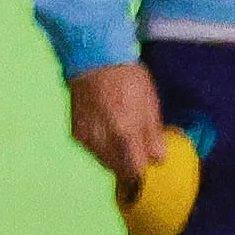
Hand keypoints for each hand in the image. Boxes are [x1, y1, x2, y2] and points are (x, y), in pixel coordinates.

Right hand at [69, 61, 164, 196]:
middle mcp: (104, 140)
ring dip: (116, 159)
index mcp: (125, 134)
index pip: (135, 171)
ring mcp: (87, 137)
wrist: (93, 60)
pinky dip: (101, 148)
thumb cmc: (127, 80)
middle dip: (129, 168)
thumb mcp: (150, 104)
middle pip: (118, 171)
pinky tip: (107, 133)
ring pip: (104, 162)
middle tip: (138, 157)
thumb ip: (154, 135)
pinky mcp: (76, 133)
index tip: (148, 170)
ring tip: (123, 142)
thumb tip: (158, 159)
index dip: (143, 174)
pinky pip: (92, 151)